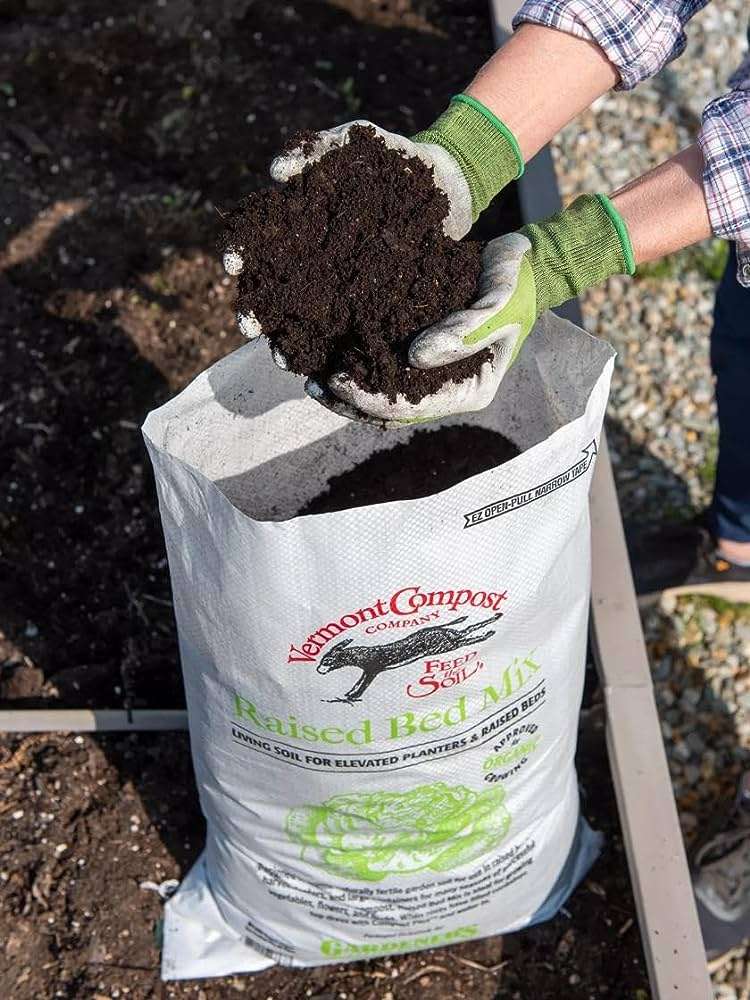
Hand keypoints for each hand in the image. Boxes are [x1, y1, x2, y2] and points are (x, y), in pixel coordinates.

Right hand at [222, 96, 523, 337]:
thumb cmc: (397, 160)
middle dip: (255, 310)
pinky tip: (325, 368)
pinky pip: (346, 334)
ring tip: (282, 358)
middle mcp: (312, 260)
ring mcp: (339, 287)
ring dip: (286, 341)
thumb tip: (275, 172)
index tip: (233, 266)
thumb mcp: (360, 141)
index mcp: (299, 222)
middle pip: (271, 291)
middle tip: (250, 326)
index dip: (239, 254)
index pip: (256, 242)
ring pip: (302, 321)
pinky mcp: (370, 307)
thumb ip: (319, 147)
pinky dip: (332, 352)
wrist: (449, 187)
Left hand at [308, 191, 635, 426]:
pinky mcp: (420, 352)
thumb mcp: (499, 306)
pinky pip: (383, 366)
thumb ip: (463, 332)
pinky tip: (326, 354)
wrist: (522, 265)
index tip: (339, 382)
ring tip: (310, 378)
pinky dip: (357, 363)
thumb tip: (414, 357)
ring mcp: (433, 374)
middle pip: (391, 411)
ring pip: (382, 394)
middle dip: (351, 403)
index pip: (413, 409)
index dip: (373, 401)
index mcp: (469, 392)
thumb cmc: (517, 286)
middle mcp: (447, 390)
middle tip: (314, 386)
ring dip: (347, 392)